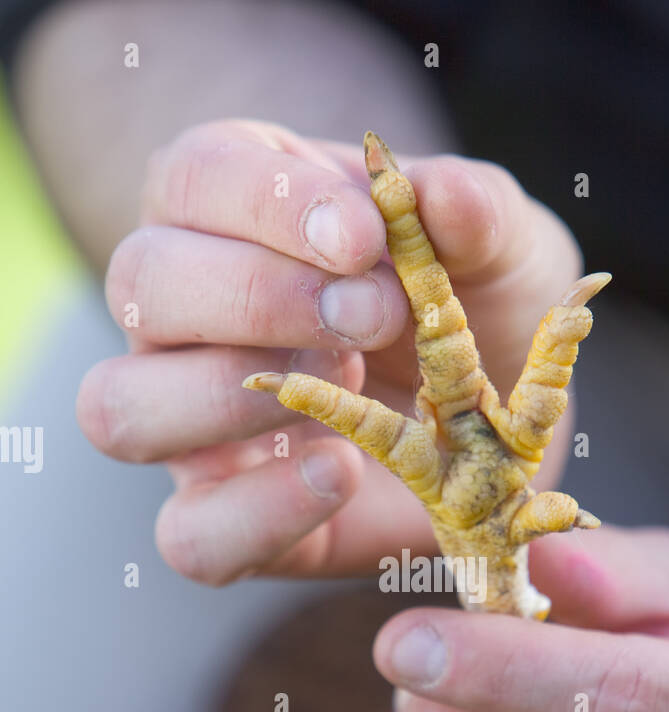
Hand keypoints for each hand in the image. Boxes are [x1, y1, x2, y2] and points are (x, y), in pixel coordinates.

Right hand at [78, 119, 580, 583]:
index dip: (267, 201)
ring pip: (121, 406)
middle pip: (141, 283)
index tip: (362, 235)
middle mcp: (182, 315)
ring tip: (345, 390)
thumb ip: (477, 215)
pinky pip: (188, 534)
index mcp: (231, 211)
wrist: (501, 429)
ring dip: (228, 396)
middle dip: (258, 295)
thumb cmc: (477, 310)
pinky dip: (258, 511)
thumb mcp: (503, 251)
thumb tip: (440, 196)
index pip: (194, 177)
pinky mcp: (223, 517)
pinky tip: (343, 472)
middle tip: (373, 316)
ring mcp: (187, 424)